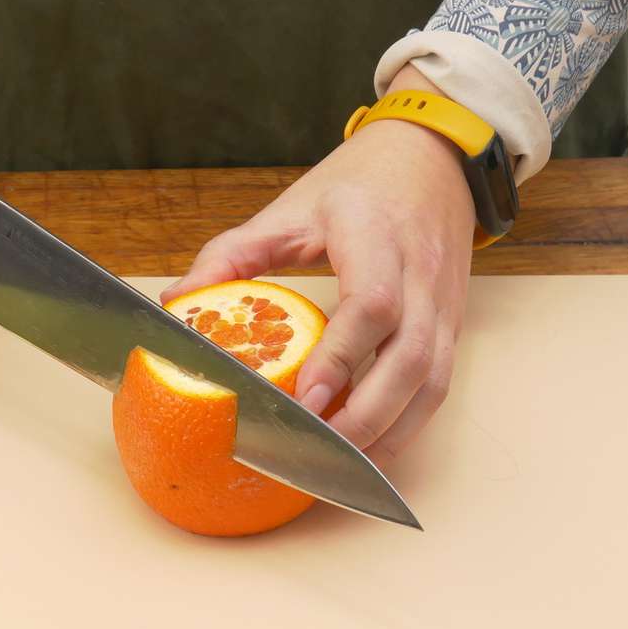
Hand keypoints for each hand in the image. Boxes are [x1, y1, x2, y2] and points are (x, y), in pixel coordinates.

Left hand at [163, 66, 476, 461]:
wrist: (432, 161)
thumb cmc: (358, 186)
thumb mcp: (289, 210)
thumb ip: (231, 257)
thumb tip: (175, 305)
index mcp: (375, 234)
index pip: (372, 303)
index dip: (342, 357)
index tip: (306, 399)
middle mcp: (420, 272)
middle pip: (409, 358)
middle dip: (364, 416)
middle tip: (314, 451)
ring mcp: (444, 302)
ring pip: (431, 382)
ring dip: (388, 432)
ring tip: (338, 466)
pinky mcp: (452, 325)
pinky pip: (437, 386)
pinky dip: (405, 425)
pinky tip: (367, 448)